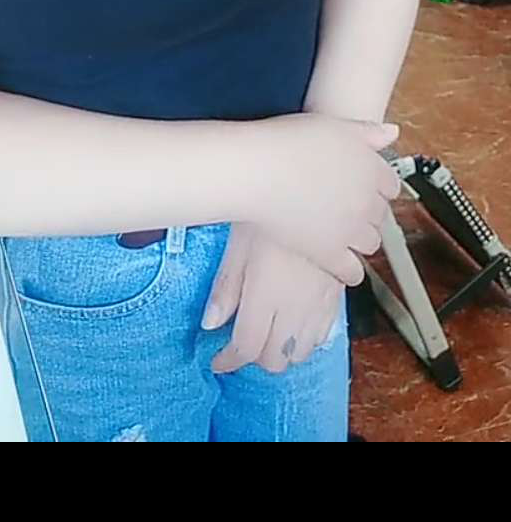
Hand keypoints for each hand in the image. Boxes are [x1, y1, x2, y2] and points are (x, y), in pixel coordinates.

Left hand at [201, 223, 343, 374]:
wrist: (313, 188)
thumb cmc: (268, 209)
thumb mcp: (238, 243)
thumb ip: (226, 286)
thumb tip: (210, 322)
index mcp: (266, 296)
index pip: (246, 347)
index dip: (228, 360)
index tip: (218, 359)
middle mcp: (295, 307)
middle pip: (275, 358)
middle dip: (254, 356)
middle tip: (240, 340)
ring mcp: (319, 303)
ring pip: (301, 353)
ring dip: (281, 351)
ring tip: (266, 332)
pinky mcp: (337, 294)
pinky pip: (323, 335)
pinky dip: (305, 340)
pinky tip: (293, 322)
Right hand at [246, 114, 399, 285]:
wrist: (258, 170)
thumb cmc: (287, 143)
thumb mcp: (332, 125)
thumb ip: (366, 132)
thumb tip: (391, 133)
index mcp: (370, 169)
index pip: (391, 185)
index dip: (378, 186)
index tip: (367, 187)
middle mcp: (366, 201)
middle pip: (381, 215)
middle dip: (369, 213)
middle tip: (350, 208)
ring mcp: (349, 229)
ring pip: (371, 243)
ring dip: (362, 240)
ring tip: (345, 233)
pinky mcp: (328, 253)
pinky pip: (351, 271)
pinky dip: (350, 271)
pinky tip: (342, 265)